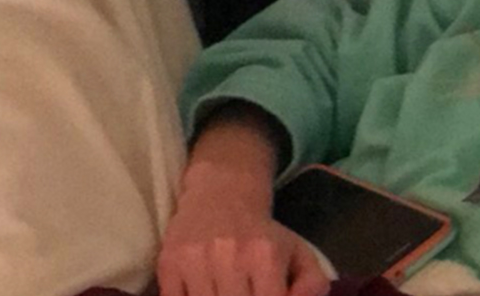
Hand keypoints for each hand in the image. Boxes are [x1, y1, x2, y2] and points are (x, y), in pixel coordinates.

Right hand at [157, 185, 330, 295]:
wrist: (222, 194)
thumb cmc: (264, 234)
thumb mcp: (299, 252)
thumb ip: (312, 284)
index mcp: (266, 256)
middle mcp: (230, 257)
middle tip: (245, 293)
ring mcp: (196, 262)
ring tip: (226, 292)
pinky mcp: (168, 264)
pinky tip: (203, 292)